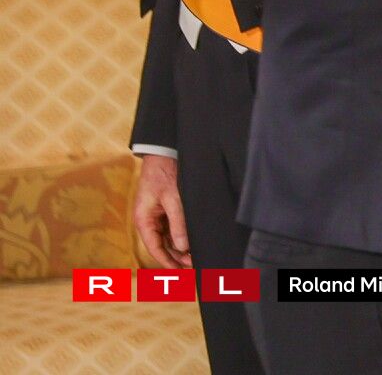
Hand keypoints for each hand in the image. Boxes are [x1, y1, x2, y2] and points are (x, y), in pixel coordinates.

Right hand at [133, 154, 191, 268]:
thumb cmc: (165, 174)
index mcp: (143, 220)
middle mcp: (147, 220)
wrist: (163, 153)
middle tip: (194, 265)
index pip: (155, 248)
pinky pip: (170, 228)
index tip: (181, 272)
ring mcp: (155, 216)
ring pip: (167, 238)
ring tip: (195, 257)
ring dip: (179, 248)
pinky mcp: (163, 210)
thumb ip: (178, 223)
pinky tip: (191, 242)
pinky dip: (179, 236)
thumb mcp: (174, 199)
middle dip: (176, 257)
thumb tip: (182, 247)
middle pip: (161, 245)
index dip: (168, 262)